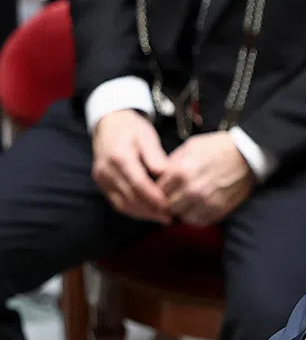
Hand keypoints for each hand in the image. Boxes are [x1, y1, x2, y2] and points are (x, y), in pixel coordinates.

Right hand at [91, 109, 171, 223]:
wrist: (109, 122)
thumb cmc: (132, 128)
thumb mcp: (147, 136)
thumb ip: (156, 156)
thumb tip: (166, 175)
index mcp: (119, 157)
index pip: (138, 183)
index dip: (154, 197)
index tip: (169, 205)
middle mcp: (106, 170)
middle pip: (129, 198)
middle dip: (150, 210)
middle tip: (170, 216)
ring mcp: (102, 178)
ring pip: (122, 204)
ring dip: (143, 214)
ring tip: (162, 217)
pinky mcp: (102, 183)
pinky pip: (117, 202)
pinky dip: (134, 210)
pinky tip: (149, 212)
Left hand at [158, 131, 253, 225]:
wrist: (246, 156)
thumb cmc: (218, 148)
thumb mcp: (190, 146)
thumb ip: (171, 163)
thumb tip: (159, 177)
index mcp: (182, 172)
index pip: (157, 191)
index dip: (158, 189)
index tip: (162, 188)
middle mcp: (193, 190)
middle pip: (168, 206)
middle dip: (168, 202)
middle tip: (173, 196)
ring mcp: (207, 202)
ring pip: (182, 217)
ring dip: (182, 211)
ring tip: (186, 202)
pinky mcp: (219, 210)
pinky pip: (199, 221)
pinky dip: (196, 217)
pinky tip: (197, 207)